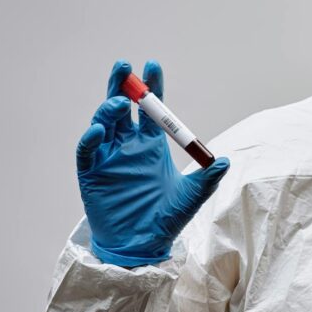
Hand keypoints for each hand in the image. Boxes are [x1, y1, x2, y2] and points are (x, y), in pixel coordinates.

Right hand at [75, 60, 229, 266]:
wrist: (142, 245)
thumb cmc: (167, 220)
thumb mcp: (192, 197)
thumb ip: (206, 178)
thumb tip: (225, 161)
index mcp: (151, 146)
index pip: (151, 111)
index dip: (152, 88)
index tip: (153, 66)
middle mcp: (128, 147)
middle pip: (122, 108)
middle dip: (122, 86)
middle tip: (125, 67)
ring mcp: (108, 158)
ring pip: (103, 124)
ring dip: (108, 110)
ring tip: (118, 104)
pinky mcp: (91, 174)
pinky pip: (87, 151)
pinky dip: (91, 139)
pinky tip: (99, 131)